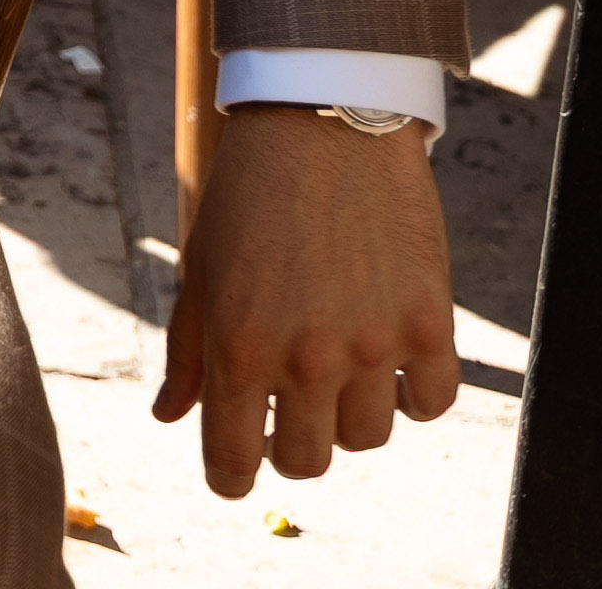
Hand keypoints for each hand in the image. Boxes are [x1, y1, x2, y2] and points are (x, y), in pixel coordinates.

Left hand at [154, 106, 459, 495]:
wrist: (322, 122)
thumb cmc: (248, 195)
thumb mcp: (201, 271)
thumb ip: (188, 352)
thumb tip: (168, 416)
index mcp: (240, 348)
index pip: (234, 460)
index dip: (230, 478)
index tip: (234, 473)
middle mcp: (308, 358)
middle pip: (307, 461)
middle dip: (289, 447)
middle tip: (286, 411)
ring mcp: (374, 345)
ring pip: (368, 439)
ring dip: (348, 418)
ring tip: (336, 371)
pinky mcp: (431, 323)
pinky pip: (432, 403)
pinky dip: (412, 397)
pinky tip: (389, 364)